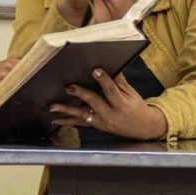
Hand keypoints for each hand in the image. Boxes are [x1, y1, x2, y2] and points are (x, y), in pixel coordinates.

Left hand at [50, 68, 166, 139]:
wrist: (142, 128)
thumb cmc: (136, 106)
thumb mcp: (131, 93)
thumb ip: (119, 81)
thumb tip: (107, 66)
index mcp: (122, 104)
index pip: (111, 90)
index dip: (104, 80)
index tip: (95, 70)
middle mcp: (111, 115)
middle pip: (94, 102)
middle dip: (81, 94)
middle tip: (69, 87)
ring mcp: (102, 122)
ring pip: (82, 115)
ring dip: (66, 110)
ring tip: (53, 106)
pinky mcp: (96, 127)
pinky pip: (80, 123)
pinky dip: (66, 122)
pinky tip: (54, 120)